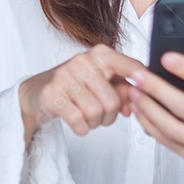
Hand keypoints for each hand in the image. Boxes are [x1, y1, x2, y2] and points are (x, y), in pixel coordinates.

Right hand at [19, 44, 146, 141]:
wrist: (37, 91)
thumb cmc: (76, 85)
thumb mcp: (101, 81)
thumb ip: (122, 89)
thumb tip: (135, 104)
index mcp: (99, 54)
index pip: (128, 65)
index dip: (141, 79)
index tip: (145, 90)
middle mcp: (83, 61)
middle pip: (112, 101)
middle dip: (110, 116)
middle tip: (102, 117)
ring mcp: (65, 76)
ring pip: (95, 112)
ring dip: (95, 123)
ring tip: (88, 118)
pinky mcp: (52, 94)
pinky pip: (77, 120)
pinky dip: (81, 128)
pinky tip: (78, 123)